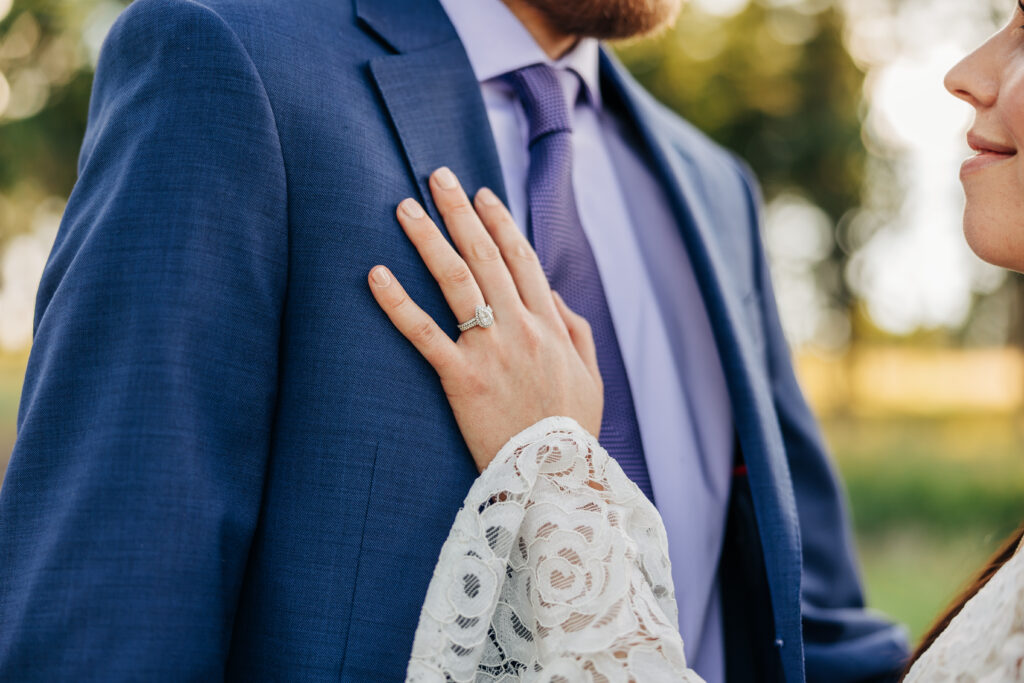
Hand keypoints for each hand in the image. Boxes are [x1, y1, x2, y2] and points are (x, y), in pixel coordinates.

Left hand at [368, 167, 602, 472]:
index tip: (481, 194)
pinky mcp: (460, 378)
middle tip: (437, 176)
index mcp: (550, 324)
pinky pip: (424, 333)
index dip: (500, 222)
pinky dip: (398, 301)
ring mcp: (490, 350)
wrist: (555, 476)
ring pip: (457, 281)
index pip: (522, 258)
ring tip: (405, 208)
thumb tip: (549, 292)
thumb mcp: (590, 375)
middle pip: (487, 256)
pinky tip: (376, 273)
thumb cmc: (571, 428)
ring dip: (429, 239)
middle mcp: (521, 327)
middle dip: (460, 212)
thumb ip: (574, 328)